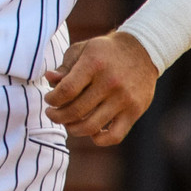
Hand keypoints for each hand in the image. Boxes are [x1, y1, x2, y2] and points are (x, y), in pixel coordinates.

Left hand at [41, 31, 158, 146]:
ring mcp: (124, 98)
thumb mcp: (83, 50)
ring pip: (92, 126)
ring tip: (68, 123)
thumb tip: (49, 78)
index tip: (49, 99)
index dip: (53, 99)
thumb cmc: (105, 52)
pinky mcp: (135, 111)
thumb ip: (65, 67)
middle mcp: (110, 82)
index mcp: (94, 64)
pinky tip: (92, 132)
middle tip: (53, 113)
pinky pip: (115, 136)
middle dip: (58, 116)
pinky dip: (100, 140)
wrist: (142, 50)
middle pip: (76, 111)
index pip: (67, 90)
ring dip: (73, 129)